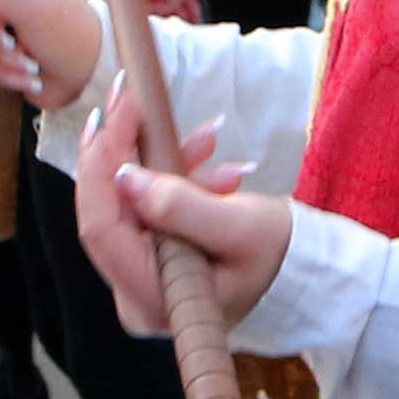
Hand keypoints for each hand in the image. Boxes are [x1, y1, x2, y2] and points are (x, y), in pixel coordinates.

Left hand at [75, 82, 289, 334]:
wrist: (299, 271)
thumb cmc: (279, 256)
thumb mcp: (241, 227)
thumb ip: (180, 206)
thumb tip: (123, 176)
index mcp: (151, 299)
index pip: (101, 228)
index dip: (100, 166)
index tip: (112, 115)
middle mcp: (135, 294)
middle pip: (108, 210)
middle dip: (127, 151)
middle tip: (134, 100)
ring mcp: (142, 277)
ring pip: (129, 202)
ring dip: (164, 163)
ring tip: (210, 138)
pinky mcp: (151, 257)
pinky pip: (148, 206)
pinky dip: (176, 178)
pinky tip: (212, 162)